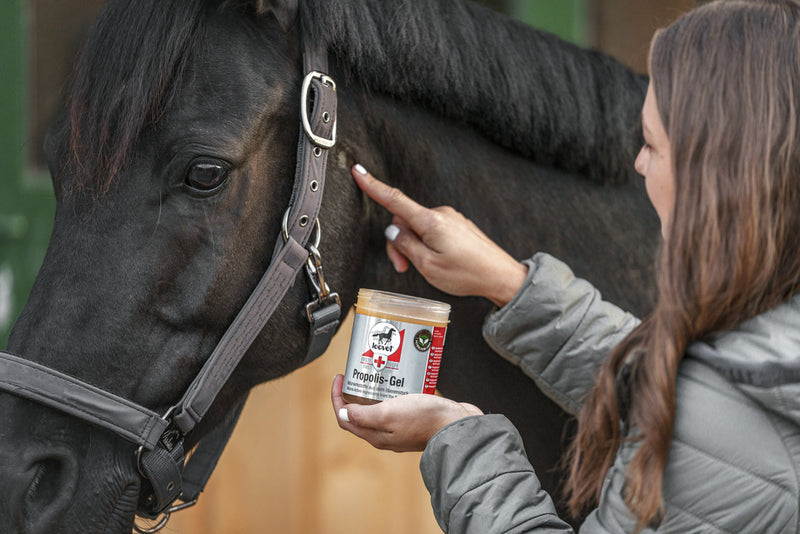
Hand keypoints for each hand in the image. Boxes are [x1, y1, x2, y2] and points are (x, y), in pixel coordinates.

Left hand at [331, 374, 482, 451]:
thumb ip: (364, 415)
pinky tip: (399, 381)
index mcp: (376, 435)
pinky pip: (397, 406)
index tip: (340, 378)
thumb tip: (344, 413)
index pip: (346, 418)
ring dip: (374, 392)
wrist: (457, 425)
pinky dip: (393, 393)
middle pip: (360, 414)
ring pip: (379, 409)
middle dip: (354, 394)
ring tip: (378, 374)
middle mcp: (386, 434)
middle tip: (358, 373)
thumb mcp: (388, 413)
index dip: (337, 398)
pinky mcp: (415, 420)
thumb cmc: (425, 419)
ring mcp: (401, 428)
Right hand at [352, 164, 527, 307]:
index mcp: (431, 221)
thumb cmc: (468, 273)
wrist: (500, 276)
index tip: (359, 171)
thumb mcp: (427, 266)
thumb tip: (393, 231)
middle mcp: (441, 214)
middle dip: (399, 243)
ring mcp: (451, 219)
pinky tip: (439, 260)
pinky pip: (432, 230)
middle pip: (404, 220)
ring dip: (414, 246)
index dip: (373, 186)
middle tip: (404, 266)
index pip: (394, 199)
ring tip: (424, 267)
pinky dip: (427, 244)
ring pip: (418, 227)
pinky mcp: (457, 225)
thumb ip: (405, 245)